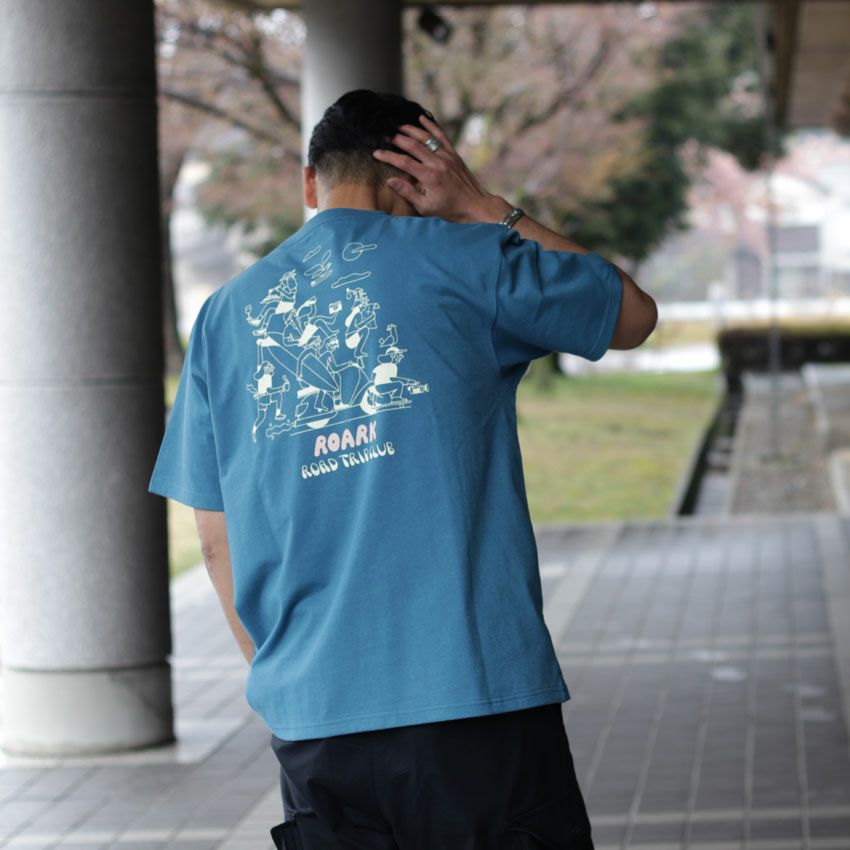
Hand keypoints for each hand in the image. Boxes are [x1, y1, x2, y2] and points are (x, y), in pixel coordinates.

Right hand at [372, 114, 510, 223]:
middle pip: (413, 145)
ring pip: (426, 137)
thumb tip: (390, 180)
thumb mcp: (425, 207)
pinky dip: (431, 126)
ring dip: (411, 130)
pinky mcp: (453, 154)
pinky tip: (421, 119)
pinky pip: (441, 136)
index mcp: (429, 177)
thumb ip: (407, 192)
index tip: (376, 153)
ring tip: (398, 127)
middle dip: (397, 139)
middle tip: (384, 136)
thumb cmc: (449, 209)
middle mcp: (438, 163)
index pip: (403, 162)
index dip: (388, 156)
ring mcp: (447, 156)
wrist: (474, 205)